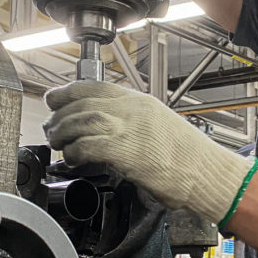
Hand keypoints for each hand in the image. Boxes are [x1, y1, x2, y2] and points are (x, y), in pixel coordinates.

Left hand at [43, 80, 255, 224]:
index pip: (94, 86)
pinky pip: (86, 146)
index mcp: (139, 102)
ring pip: (80, 120)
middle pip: (82, 102)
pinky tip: (73, 159)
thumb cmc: (189, 155)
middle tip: (51, 127)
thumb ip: (133, 121)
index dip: (68, 91)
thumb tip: (110, 127)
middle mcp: (131, 110)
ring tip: (58, 142)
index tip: (55, 99)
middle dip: (59, 113)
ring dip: (62, 132)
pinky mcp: (124, 151)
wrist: (205, 171)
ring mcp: (127, 129)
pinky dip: (74, 152)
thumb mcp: (159, 125)